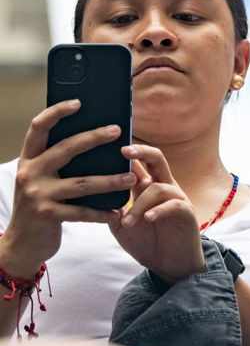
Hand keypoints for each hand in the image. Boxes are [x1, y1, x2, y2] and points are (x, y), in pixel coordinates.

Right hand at [0, 101, 134, 277]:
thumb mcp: (42, 179)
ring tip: (132, 177)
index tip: (79, 101)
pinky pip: (83, 211)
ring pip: (82, 183)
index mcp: (29, 160)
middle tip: (117, 131)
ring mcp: (37, 195)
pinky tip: (119, 211)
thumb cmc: (41, 205)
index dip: (57, 112)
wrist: (21, 244)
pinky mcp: (47, 215)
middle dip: (94, 138)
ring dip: (111, 180)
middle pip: (66, 149)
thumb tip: (97, 137)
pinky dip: (103, 212)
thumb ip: (59, 162)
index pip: (38, 128)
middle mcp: (30, 173)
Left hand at [108, 145, 204, 283]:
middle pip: (157, 159)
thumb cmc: (147, 242)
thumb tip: (93, 195)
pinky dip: (158, 210)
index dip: (127, 151)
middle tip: (124, 150)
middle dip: (142, 151)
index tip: (108, 143)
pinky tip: (147, 219)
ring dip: (140, 204)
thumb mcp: (122, 226)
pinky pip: (173, 205)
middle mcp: (164, 187)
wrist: (170, 265)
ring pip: (159, 187)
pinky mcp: (186, 213)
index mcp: (147, 187)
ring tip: (127, 222)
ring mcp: (177, 198)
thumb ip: (111, 209)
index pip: (138, 163)